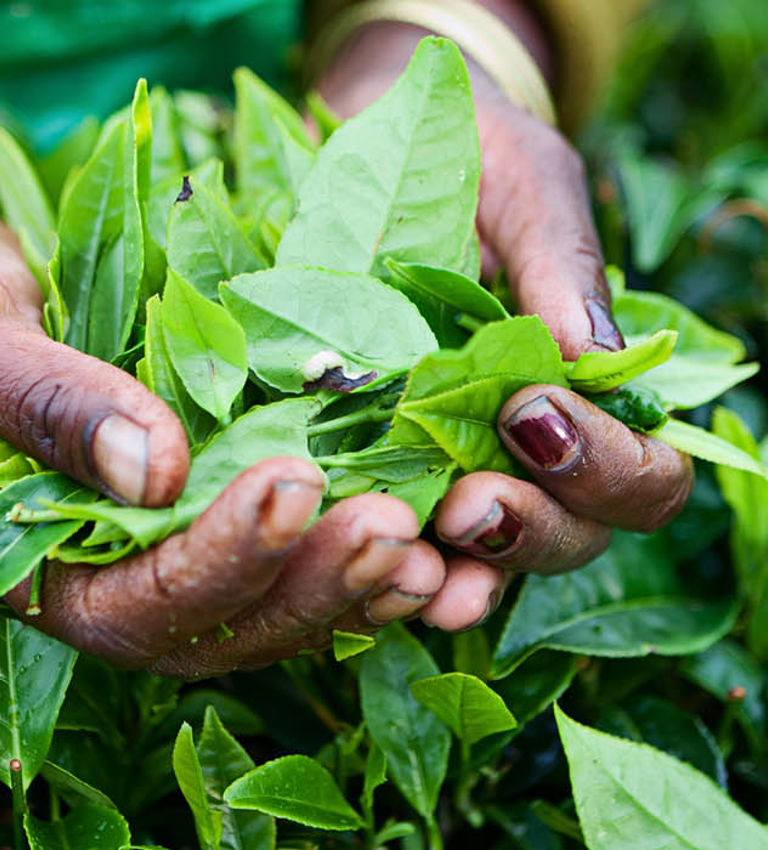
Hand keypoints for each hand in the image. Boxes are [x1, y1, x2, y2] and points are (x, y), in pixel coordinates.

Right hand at [0, 224, 501, 675]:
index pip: (135, 601)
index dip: (217, 558)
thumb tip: (151, 472)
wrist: (19, 309)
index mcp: (53, 566)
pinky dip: (363, 562)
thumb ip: (49, 407)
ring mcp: (195, 556)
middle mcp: (130, 582)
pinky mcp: (241, 520)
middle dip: (312, 583)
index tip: (288, 485)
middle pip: (225, 626)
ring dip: (356, 588)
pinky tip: (424, 537)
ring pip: (278, 609)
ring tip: (425, 549)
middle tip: (391, 530)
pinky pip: (305, 564)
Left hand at [317, 2, 693, 592]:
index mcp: (590, 390)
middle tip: (472, 503)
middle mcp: (532, 447)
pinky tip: (375, 563)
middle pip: (570, 535)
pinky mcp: (383, 464)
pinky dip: (396, 563)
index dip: (607, 470)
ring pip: (490, 558)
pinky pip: (403, 537)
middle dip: (530, 529)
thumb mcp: (529, 192)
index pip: (641, 475)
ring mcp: (458, 464)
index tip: (534, 414)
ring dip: (464, 570)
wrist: (380, 148)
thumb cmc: (476, 158)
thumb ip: (564, 270)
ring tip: (420, 555)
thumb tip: (595, 363)